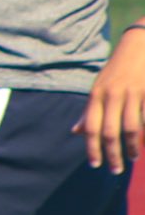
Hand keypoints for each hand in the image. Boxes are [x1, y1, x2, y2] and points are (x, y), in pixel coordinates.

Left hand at [77, 26, 144, 173]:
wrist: (140, 44)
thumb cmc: (118, 70)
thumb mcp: (99, 87)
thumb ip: (89, 111)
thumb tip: (75, 131)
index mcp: (96, 95)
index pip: (90, 127)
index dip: (91, 148)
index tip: (95, 165)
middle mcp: (111, 95)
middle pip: (109, 131)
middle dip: (112, 154)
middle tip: (115, 170)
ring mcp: (132, 93)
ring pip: (130, 128)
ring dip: (132, 147)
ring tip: (133, 158)